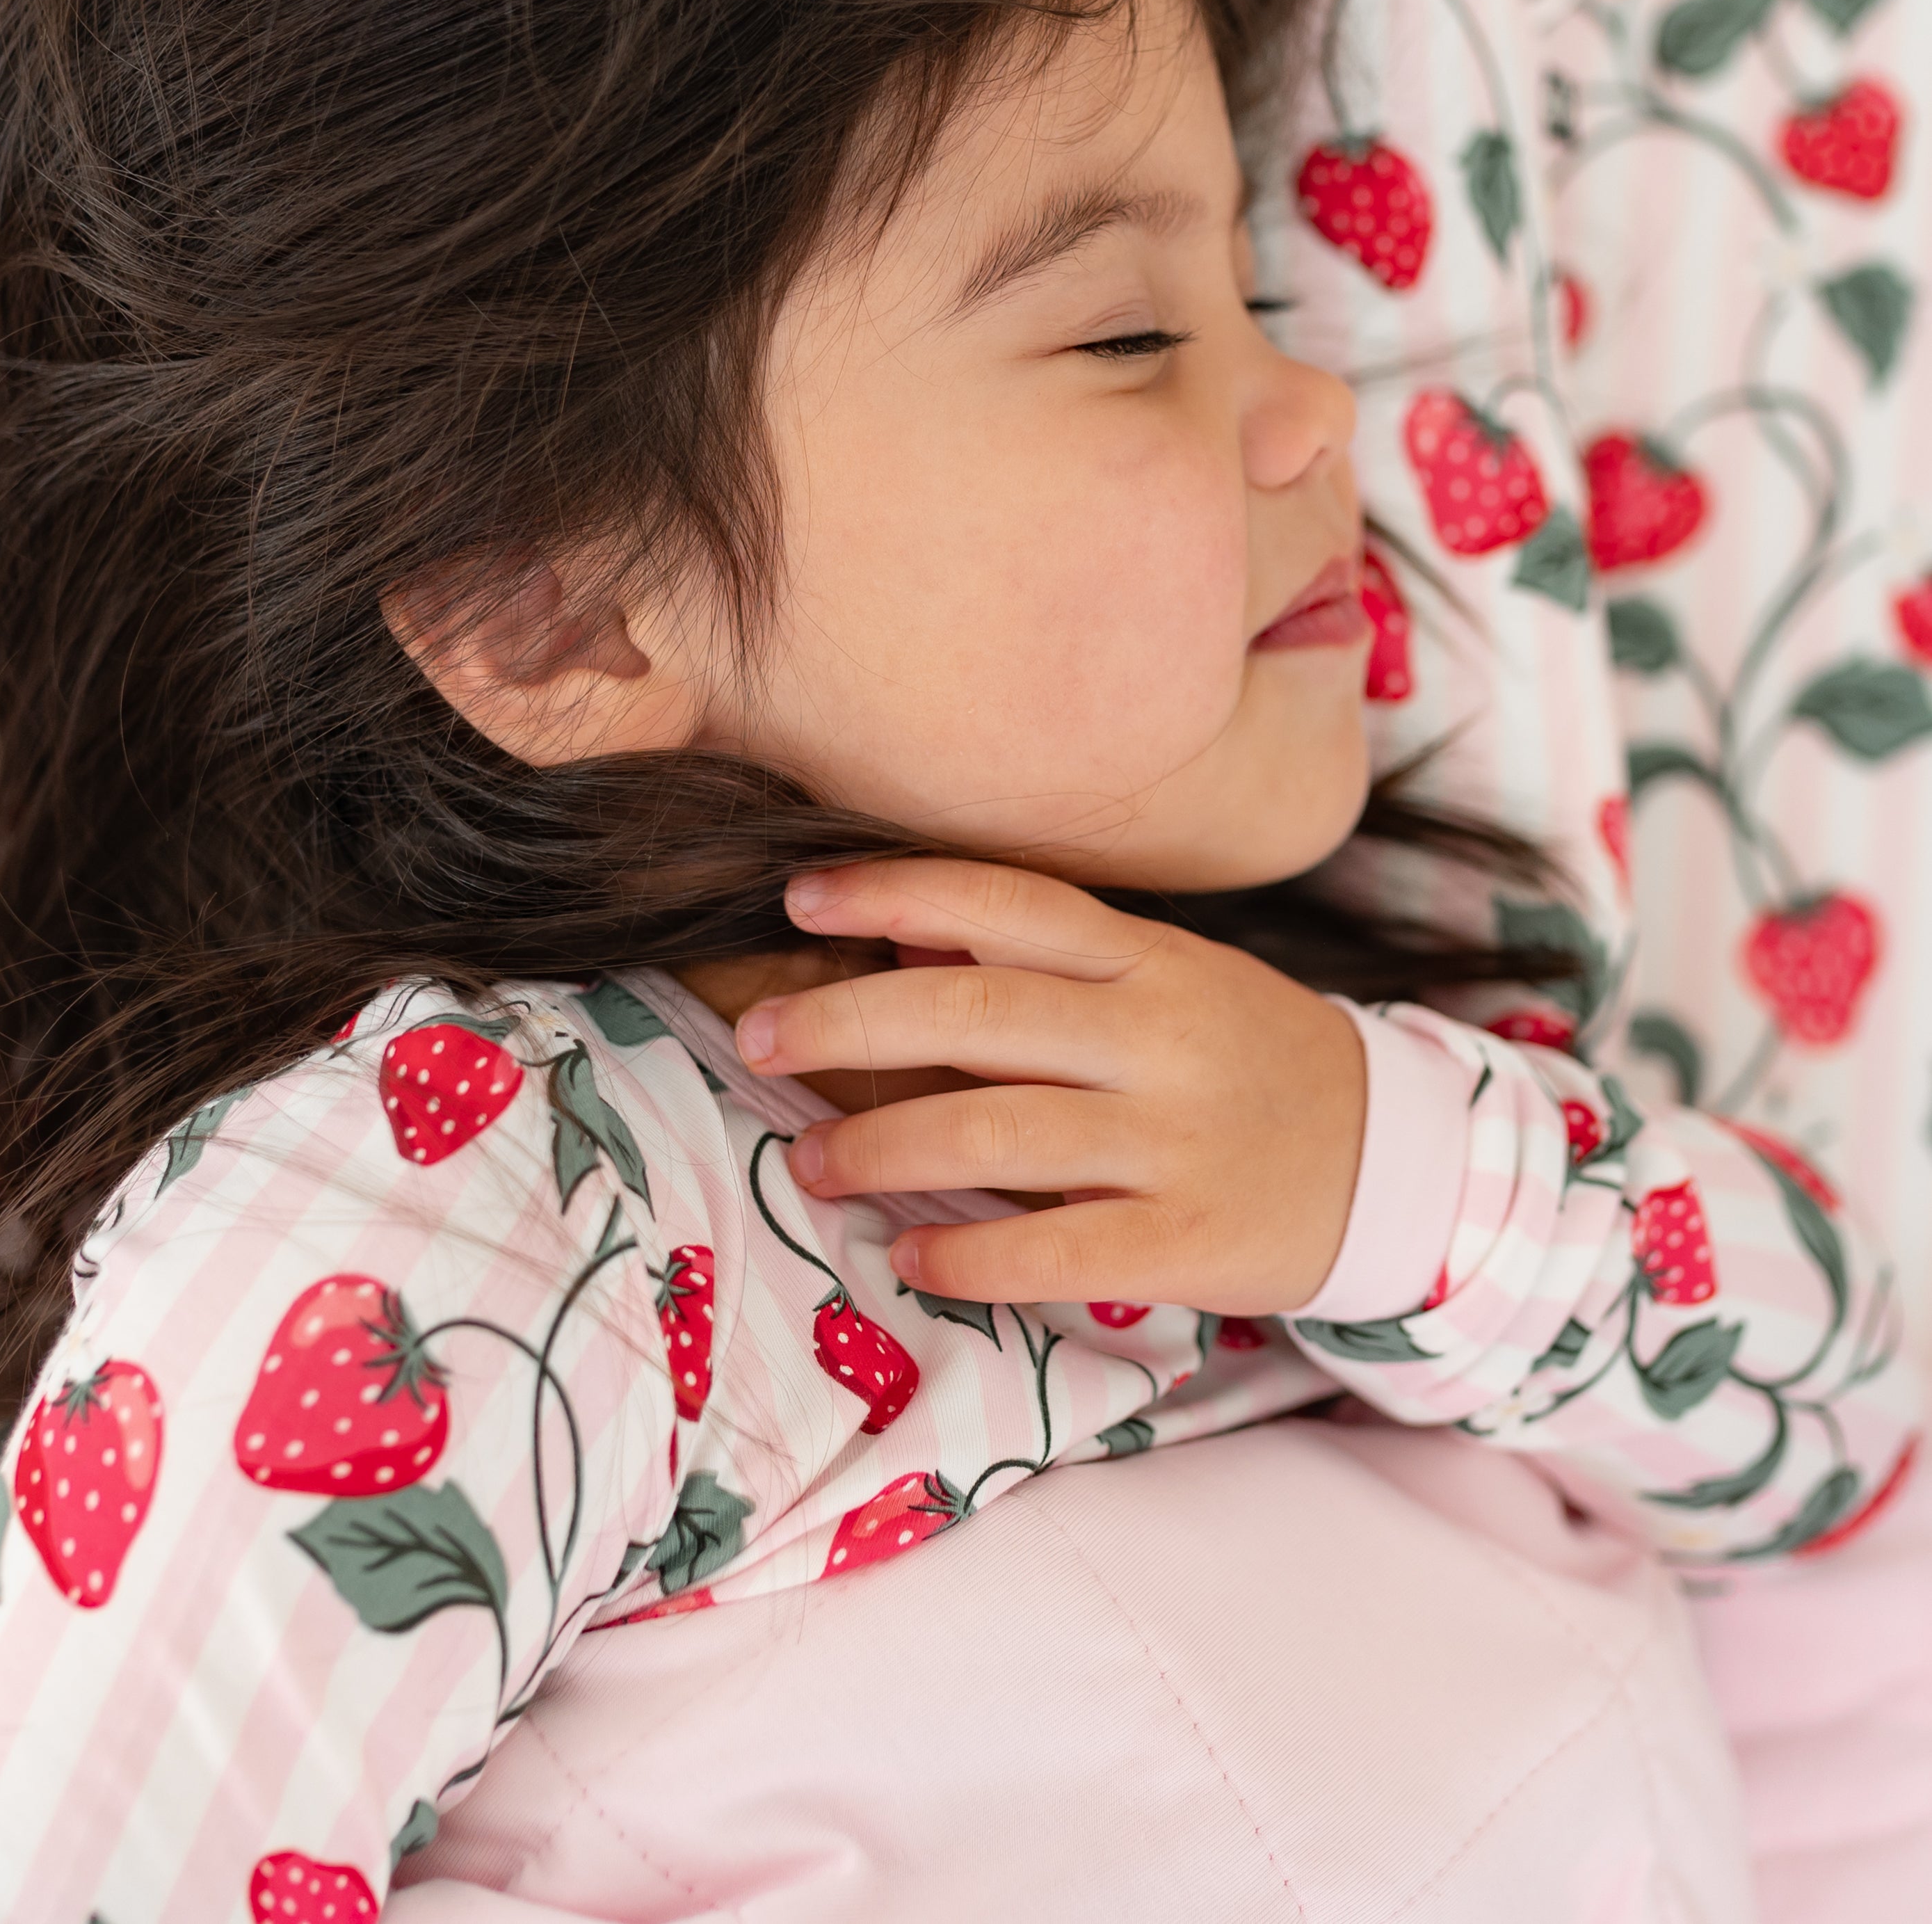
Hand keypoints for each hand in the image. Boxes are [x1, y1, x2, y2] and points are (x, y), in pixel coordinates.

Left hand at [737, 857, 1368, 1313]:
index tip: (796, 897)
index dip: (893, 892)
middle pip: (975, 1011)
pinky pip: (1052, 1250)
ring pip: (995, 1132)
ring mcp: (1176, 1139)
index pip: (1003, 902)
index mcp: (1146, 957)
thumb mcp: (1162, 980)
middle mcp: (1156, 1035)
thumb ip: (1043, 958)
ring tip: (808, 1160)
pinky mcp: (1190, 1241)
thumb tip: (900, 933)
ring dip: (880, 1148)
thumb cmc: (1241, 1057)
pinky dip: (965, 1256)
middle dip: (845, 1024)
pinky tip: (906, 1255)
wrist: (1391, 1158)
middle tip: (755, 1036)